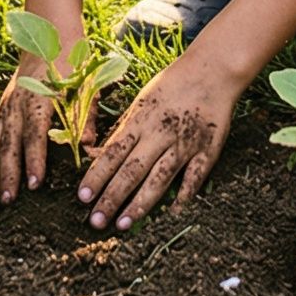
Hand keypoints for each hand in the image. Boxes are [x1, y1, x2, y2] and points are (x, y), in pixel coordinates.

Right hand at [0, 39, 83, 203]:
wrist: (49, 37)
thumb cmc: (73, 65)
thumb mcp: (86, 87)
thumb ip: (84, 117)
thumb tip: (88, 146)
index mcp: (40, 99)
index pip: (35, 134)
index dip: (34, 159)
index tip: (34, 184)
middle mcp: (18, 104)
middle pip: (10, 144)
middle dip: (8, 174)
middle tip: (7, 200)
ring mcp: (6, 107)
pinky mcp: (2, 109)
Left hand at [76, 54, 236, 229]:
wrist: (212, 71)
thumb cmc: (171, 86)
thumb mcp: (141, 101)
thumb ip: (122, 130)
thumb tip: (95, 155)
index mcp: (141, 120)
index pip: (113, 153)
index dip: (97, 176)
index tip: (82, 197)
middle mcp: (160, 134)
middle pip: (132, 171)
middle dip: (112, 197)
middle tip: (96, 222)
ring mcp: (185, 144)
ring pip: (159, 178)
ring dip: (139, 204)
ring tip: (123, 224)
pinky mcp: (207, 150)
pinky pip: (194, 177)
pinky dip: (184, 195)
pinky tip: (171, 213)